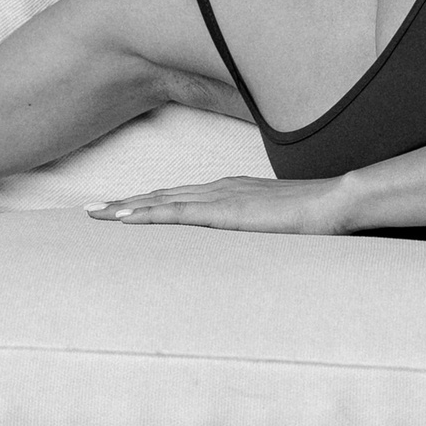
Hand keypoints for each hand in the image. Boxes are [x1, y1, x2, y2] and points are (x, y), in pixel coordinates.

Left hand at [88, 173, 355, 234]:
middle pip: (161, 195)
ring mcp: (220, 197)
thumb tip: (255, 238)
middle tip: (90, 212)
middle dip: (125, 203)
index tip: (121, 208)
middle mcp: (218, 188)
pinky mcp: (225, 212)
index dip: (147, 201)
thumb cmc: (316, 213)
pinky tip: (124, 217)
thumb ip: (261, 226)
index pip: (179, 195)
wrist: (335, 200)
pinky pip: (177, 213)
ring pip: (161, 201)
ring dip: (125, 208)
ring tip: (95, 214)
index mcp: (230, 190)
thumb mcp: (279, 222)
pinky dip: (147, 213)